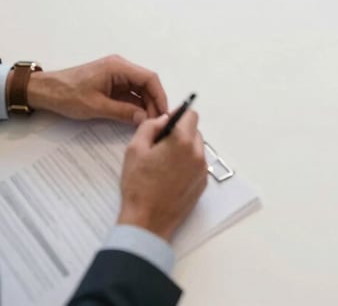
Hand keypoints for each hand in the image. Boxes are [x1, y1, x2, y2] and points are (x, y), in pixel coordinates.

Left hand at [25, 55, 168, 124]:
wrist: (45, 91)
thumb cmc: (68, 95)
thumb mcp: (96, 106)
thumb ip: (122, 112)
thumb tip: (144, 118)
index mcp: (118, 67)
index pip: (149, 78)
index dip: (160, 95)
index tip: (164, 112)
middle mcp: (120, 68)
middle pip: (146, 83)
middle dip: (154, 102)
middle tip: (158, 122)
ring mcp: (116, 76)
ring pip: (139, 89)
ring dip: (145, 105)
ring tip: (149, 123)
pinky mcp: (111, 84)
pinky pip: (129, 93)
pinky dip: (135, 105)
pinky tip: (138, 118)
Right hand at [117, 110, 206, 239]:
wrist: (147, 222)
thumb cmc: (138, 185)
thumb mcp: (135, 149)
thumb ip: (150, 126)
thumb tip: (164, 120)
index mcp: (182, 141)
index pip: (191, 115)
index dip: (177, 117)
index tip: (166, 126)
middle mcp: (198, 153)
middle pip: (195, 131)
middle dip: (180, 133)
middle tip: (161, 147)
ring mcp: (202, 170)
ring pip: (197, 148)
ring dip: (185, 149)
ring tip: (165, 164)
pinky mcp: (203, 184)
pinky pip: (198, 164)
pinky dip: (188, 164)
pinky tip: (171, 176)